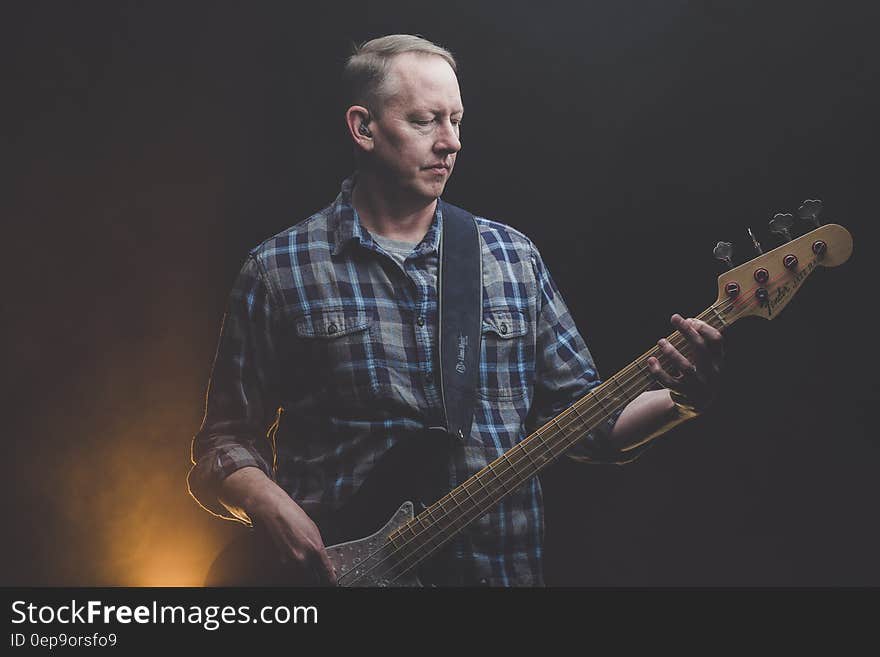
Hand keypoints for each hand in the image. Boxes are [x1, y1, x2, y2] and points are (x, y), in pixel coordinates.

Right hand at [221, 467, 336, 584]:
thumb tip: (326, 564)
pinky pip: (291, 572)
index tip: (331, 582)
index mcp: (316, 550)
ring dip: (306, 575)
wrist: (273, 511)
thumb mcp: (314, 531)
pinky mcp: (279, 562)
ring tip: (305, 565)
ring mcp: (289, 562)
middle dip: (318, 579)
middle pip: (315, 580)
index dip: (330, 581)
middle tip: (319, 575)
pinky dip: (294, 570)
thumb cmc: (292, 516)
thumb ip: (320, 550)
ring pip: (302, 578)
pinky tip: (295, 560)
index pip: (328, 576)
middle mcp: (303, 559)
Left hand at [646, 314, 723, 410]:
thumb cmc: (700, 373)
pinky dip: (657, 371)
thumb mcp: (706, 360)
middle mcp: (710, 373)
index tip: (689, 319)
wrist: (698, 404)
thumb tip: (686, 320)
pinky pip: (668, 382)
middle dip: (687, 331)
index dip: (704, 327)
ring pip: (685, 367)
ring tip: (661, 341)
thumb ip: (700, 343)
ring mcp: (697, 384)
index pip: (717, 340)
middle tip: (674, 317)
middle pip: (700, 348)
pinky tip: (651, 360)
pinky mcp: (682, 393)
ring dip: (671, 352)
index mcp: (717, 361)